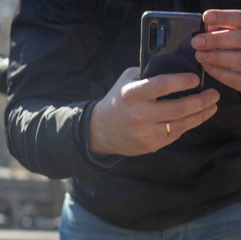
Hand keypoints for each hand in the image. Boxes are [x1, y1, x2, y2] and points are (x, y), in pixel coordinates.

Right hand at [88, 67, 219, 156]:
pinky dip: (187, 125)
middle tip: (214, 94)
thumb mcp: (125, 81)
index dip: (183, 81)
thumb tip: (174, 68)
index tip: (195, 79)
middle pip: (179, 107)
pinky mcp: (150, 145)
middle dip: (202, 100)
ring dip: (201, 114)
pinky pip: (175, 134)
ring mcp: (145, 132)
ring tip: (211, 106)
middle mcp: (138, 114)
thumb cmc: (117, 101)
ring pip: (181, 124)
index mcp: (131, 94)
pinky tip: (194, 118)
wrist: (100, 129)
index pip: (163, 85)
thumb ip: (147, 73)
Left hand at [192, 10, 240, 90]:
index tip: (206, 17)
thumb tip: (207, 28)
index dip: (224, 17)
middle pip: (239, 39)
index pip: (240, 19)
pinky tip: (206, 66)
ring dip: (215, 57)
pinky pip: (233, 78)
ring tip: (199, 55)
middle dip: (216, 40)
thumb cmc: (237, 46)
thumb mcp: (234, 33)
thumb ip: (223, 29)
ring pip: (237, 60)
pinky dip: (217, 72)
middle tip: (196, 42)